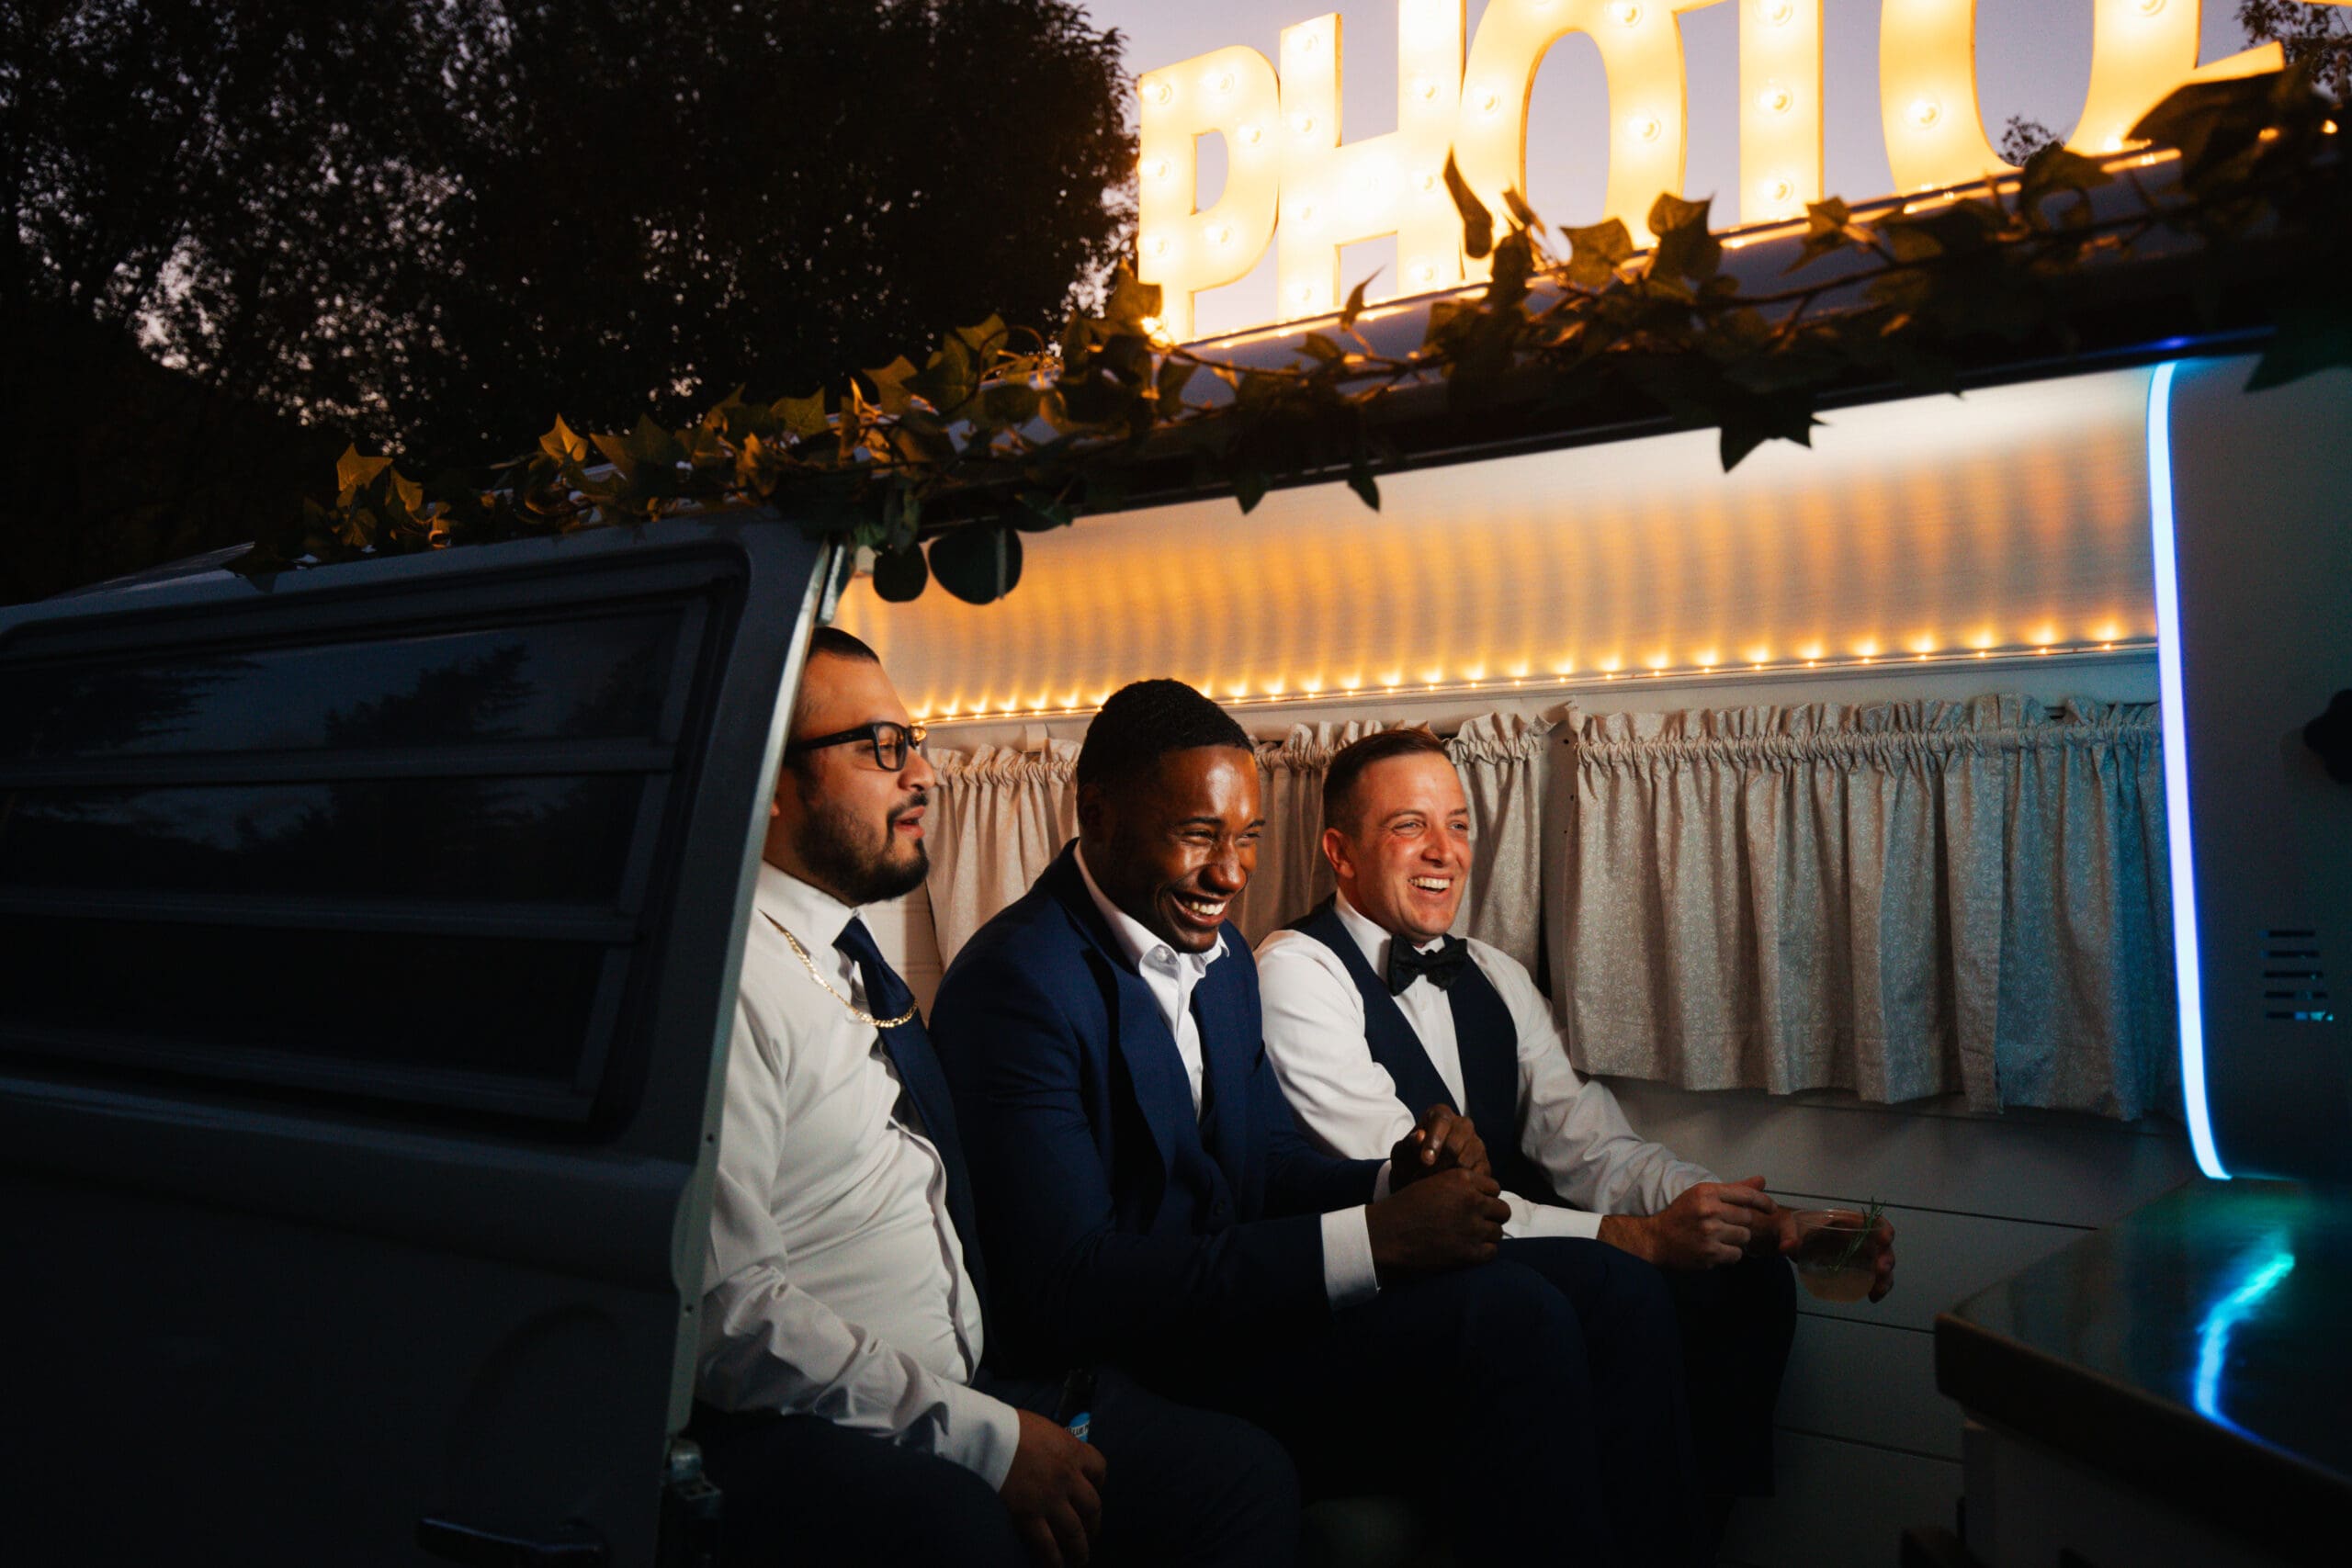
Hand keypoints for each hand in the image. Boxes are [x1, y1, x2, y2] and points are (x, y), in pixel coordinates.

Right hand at [1001, 1409, 1105, 1567]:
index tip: (1095, 1489)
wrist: (988, 1437)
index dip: (1099, 1482)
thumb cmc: (1010, 1426)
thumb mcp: (1043, 1428)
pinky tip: (1056, 1565)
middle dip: (1094, 1522)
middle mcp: (1068, 1478)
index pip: (1099, 1468)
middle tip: (1091, 1531)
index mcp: (1072, 1451)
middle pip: (1092, 1506)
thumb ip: (1054, 1444)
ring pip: (1074, 1531)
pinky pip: (1047, 1545)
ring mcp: (1050, 1500)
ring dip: (1080, 1547)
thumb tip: (1053, 1451)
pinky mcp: (1029, 1516)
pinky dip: (1053, 1559)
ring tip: (1080, 1558)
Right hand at [1366, 1166, 1509, 1278]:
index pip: (1494, 1187)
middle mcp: (1472, 1200)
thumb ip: (1458, 1186)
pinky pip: (1492, 1251)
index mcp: (1462, 1179)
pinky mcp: (1470, 1252)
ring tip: (1470, 1238)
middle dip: (1492, 1216)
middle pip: (1502, 1209)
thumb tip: (1480, 1194)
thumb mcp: (1432, 1183)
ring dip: (1487, 1235)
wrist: (1388, 1233)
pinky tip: (1469, 1251)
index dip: (1486, 1197)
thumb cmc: (1405, 1207)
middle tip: (1478, 1223)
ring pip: (1498, 1231)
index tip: (1476, 1205)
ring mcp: (1473, 1227)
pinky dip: (1483, 1252)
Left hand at [1388, 1104, 1490, 1188]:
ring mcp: (1477, 1144)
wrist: (1419, 1178)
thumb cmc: (1410, 1160)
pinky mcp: (1484, 1164)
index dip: (1433, 1142)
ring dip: (1447, 1179)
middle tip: (1424, 1180)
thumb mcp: (1403, 1153)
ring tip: (1431, 1189)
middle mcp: (1463, 1125)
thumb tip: (1420, 1136)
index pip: (1441, 1122)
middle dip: (1437, 1166)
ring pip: (1465, 1163)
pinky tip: (1447, 1193)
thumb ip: (1408, 1144)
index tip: (1425, 1161)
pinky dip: (1462, 1187)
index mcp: (1441, 1114)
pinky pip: (1477, 1177)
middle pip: (1454, 1145)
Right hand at [1597, 1176, 1776, 1269]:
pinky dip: (1730, 1254)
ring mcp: (1709, 1233)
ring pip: (1744, 1237)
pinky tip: (1716, 1250)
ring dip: (1737, 1240)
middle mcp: (1709, 1210)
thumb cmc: (1682, 1215)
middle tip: (1727, 1226)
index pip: (1746, 1195)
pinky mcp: (1709, 1254)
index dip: (1764, 1202)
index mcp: (1707, 1192)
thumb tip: (1762, 1180)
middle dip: (1741, 1224)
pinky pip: (1736, 1255)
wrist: (1656, 1239)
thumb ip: (1734, 1189)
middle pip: (1747, 1218)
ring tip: (1721, 1238)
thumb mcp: (1703, 1195)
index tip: (1771, 1209)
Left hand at [1770, 1209, 1898, 1300]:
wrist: (1787, 1241)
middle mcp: (1857, 1237)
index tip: (1886, 1239)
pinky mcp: (1854, 1269)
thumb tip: (1786, 1246)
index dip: (1883, 1228)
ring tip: (1877, 1292)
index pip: (1872, 1220)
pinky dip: (1876, 1288)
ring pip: (1880, 1264)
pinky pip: (1871, 1278)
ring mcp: (1858, 1254)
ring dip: (1885, 1278)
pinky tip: (1872, 1298)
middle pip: (1881, 1246)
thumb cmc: (1792, 1228)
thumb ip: (1788, 1234)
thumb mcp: (1787, 1227)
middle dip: (1886, 1258)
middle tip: (1880, 1271)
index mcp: (1845, 1221)